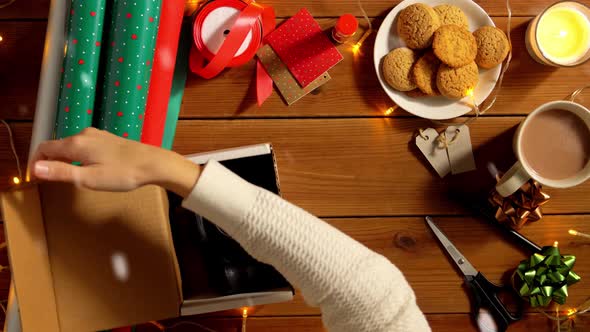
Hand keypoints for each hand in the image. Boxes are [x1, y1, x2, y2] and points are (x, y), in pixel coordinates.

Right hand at [29, 128, 200, 196]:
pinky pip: (84, 146)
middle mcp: (84, 135)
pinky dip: (77, 156)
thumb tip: (35, 168)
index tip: (34, 177)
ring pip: (72, 146)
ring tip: (65, 176)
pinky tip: (86, 168)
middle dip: (49, 161)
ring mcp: (98, 135)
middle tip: (47, 180)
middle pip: (57, 146)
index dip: (35, 162)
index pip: (44, 148)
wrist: (153, 163)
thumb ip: (61, 172)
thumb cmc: (122, 173)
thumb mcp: (89, 178)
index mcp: (76, 143)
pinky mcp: (108, 139)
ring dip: (63, 159)